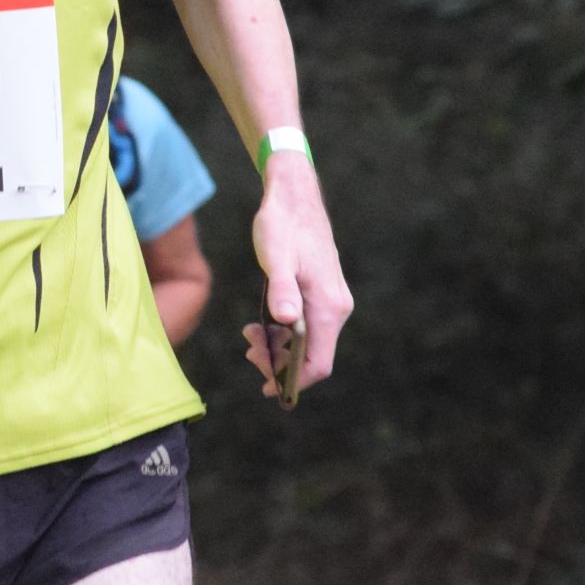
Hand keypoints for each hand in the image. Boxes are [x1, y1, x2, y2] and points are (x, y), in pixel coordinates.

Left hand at [243, 162, 351, 398]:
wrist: (294, 197)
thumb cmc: (282, 225)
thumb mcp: (276, 257)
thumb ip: (281, 290)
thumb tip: (287, 322)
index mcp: (328, 307)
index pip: (318, 363)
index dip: (294, 382)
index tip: (267, 388)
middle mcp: (336, 308)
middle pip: (312, 358)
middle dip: (279, 363)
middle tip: (248, 349)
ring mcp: (332, 302)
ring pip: (308, 343)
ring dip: (278, 348)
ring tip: (249, 335)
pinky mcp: (322, 295)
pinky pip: (306, 328)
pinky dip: (283, 334)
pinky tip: (260, 325)